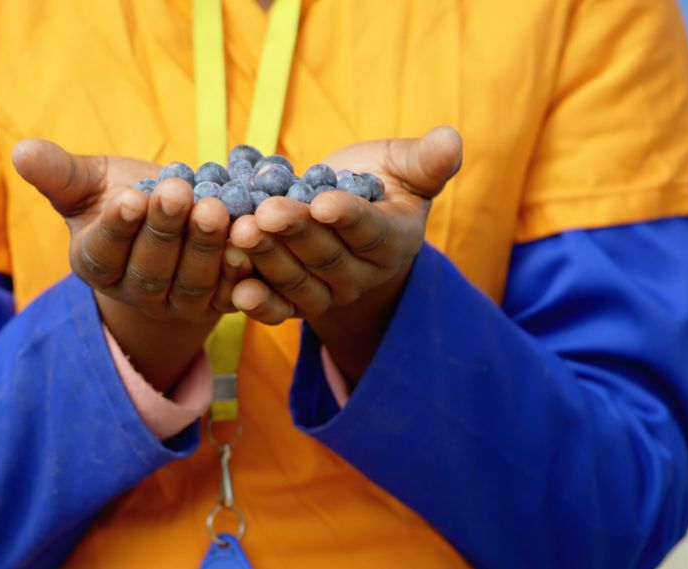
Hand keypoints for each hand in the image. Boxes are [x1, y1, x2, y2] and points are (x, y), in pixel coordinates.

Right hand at [12, 139, 251, 390]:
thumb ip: (59, 173)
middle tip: (177, 192)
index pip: (103, 252)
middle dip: (165, 231)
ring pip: (193, 283)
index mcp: (95, 265)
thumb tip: (20, 150)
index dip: (117, 228)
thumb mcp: (89, 182)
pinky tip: (250, 236)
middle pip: (150, 270)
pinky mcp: (219, 303)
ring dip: (205, 247)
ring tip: (214, 208)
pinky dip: (242, 269)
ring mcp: (178, 304)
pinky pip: (232, 292)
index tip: (130, 198)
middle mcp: (135, 293)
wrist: (172, 220)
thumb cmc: (120, 195)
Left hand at [228, 126, 462, 378]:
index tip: (322, 202)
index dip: (347, 217)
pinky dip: (257, 304)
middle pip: (327, 256)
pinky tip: (236, 291)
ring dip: (268, 261)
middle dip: (295, 234)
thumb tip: (451, 139)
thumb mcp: (402, 166)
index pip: (370, 230)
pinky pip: (279, 309)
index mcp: (394, 240)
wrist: (345, 219)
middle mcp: (363, 275)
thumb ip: (425, 160)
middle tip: (265, 212)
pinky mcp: (296, 304)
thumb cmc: (377, 184)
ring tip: (241, 235)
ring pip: (298, 281)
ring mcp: (329, 294)